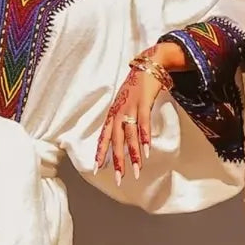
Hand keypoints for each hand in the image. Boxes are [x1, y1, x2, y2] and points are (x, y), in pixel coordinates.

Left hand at [94, 69, 167, 184]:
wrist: (147, 65)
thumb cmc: (136, 87)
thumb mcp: (125, 104)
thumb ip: (123, 120)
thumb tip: (123, 139)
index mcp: (113, 114)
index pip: (104, 137)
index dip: (100, 153)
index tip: (97, 169)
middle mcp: (119, 112)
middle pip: (116, 141)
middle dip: (117, 161)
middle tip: (119, 179)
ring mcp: (131, 107)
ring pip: (130, 135)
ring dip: (134, 154)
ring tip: (137, 171)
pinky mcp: (143, 102)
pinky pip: (144, 123)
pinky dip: (145, 137)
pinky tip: (147, 150)